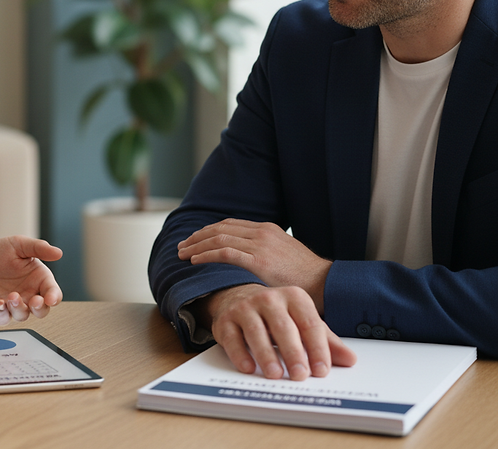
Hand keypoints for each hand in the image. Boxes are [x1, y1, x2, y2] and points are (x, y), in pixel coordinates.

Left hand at [0, 236, 63, 324]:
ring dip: (19, 308)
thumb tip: (58, 252)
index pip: (53, 292)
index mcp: (38, 279)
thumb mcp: (18, 245)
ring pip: (23, 315)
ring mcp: (13, 306)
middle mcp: (28, 295)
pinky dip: (2, 313)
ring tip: (11, 296)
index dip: (54, 297)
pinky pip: (3, 319)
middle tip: (35, 301)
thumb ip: (38, 248)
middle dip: (40, 308)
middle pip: (42, 310)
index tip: (50, 298)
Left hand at [178, 219, 331, 313]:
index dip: (208, 231)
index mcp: (266, 229)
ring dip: (196, 245)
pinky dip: (206, 255)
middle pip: (220, 228)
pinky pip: (225, 252)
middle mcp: (261, 232)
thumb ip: (265, 253)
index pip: (230, 224)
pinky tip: (194, 260)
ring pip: (218, 238)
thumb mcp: (284, 255)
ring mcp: (260, 244)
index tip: (194, 239)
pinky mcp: (259, 260)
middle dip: (197, 236)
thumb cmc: (306, 276)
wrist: (326, 283)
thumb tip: (249, 261)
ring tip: (182, 254)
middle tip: (182, 246)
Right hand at [203, 284, 356, 380]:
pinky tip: (248, 368)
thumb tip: (350, 359)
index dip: (317, 348)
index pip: (309, 323)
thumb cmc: (277, 315)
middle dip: (293, 352)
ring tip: (275, 374)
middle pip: (283, 327)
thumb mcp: (303, 322)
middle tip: (300, 375)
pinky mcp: (225, 320)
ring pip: (255, 331)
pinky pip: (231, 337)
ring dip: (265, 354)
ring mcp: (245, 308)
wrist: (238, 298)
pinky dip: (239, 354)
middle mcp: (268, 298)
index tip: (322, 370)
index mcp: (294, 297)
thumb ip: (326, 341)